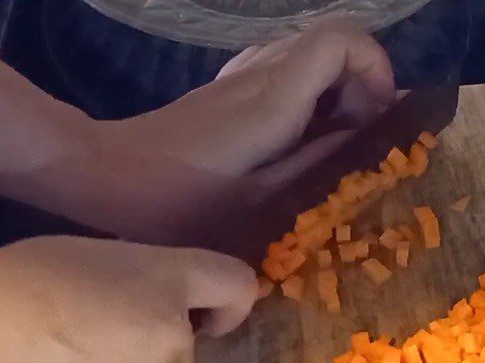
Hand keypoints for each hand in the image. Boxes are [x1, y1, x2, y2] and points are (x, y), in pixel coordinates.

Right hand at [0, 236, 256, 362]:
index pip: (234, 286)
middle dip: (149, 358)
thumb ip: (134, 284)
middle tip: (86, 355)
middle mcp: (177, 347)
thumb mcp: (78, 260)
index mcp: (164, 285)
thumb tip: (151, 309)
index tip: (207, 321)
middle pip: (185, 358)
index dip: (228, 305)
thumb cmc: (6, 296)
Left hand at [84, 23, 394, 242]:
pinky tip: (299, 136)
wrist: (105, 174)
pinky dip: (308, 93)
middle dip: (363, 83)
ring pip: (311, 53)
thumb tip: (365, 138)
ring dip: (337, 90)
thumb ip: (316, 166)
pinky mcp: (228, 87)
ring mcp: (242, 75)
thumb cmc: (177, 202)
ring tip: (335, 145)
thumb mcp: (256, 201)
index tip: (379, 120)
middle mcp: (261, 72)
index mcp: (273, 99)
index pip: (341, 39)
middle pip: (334, 39)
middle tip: (361, 142)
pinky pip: (285, 70)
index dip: (376, 68)